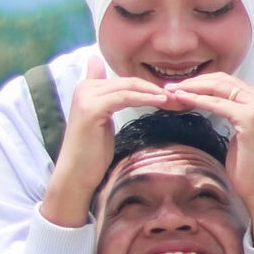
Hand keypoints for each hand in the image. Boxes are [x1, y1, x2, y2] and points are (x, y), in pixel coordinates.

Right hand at [38, 56, 169, 229]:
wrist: (76, 173)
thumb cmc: (92, 152)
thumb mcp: (103, 121)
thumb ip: (111, 100)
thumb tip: (126, 93)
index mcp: (86, 87)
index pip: (123, 80)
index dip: (147, 85)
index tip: (169, 94)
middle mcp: (84, 87)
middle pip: (127, 81)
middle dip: (155, 88)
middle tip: (177, 96)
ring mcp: (86, 96)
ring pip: (128, 87)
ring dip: (154, 92)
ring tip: (173, 100)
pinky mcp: (92, 108)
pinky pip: (124, 97)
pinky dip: (144, 98)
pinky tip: (160, 102)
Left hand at [160, 72, 253, 245]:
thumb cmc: (247, 168)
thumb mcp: (236, 134)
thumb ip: (227, 114)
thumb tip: (205, 103)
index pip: (226, 82)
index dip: (201, 82)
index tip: (179, 87)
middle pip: (221, 80)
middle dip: (193, 82)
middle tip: (169, 86)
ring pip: (218, 88)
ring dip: (191, 88)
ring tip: (171, 92)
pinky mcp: (250, 118)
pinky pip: (217, 104)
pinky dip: (197, 100)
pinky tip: (181, 100)